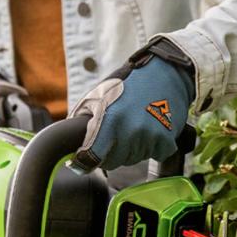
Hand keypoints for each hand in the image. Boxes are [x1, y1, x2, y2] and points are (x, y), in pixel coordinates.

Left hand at [69, 55, 194, 171]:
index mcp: (110, 120)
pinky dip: (153, 147)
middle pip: (114, 162)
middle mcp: (130, 132)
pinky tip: (152, 131)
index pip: (92, 157)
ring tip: (136, 128)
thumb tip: (70, 140)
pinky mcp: (166, 141)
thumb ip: (83, 118)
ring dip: (133, 150)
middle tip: (116, 135)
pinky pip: (155, 155)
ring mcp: (149, 138)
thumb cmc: (130, 83)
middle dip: (111, 153)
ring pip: (134, 159)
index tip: (83, 162)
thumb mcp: (99, 95)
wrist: (165, 73)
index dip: (85, 162)